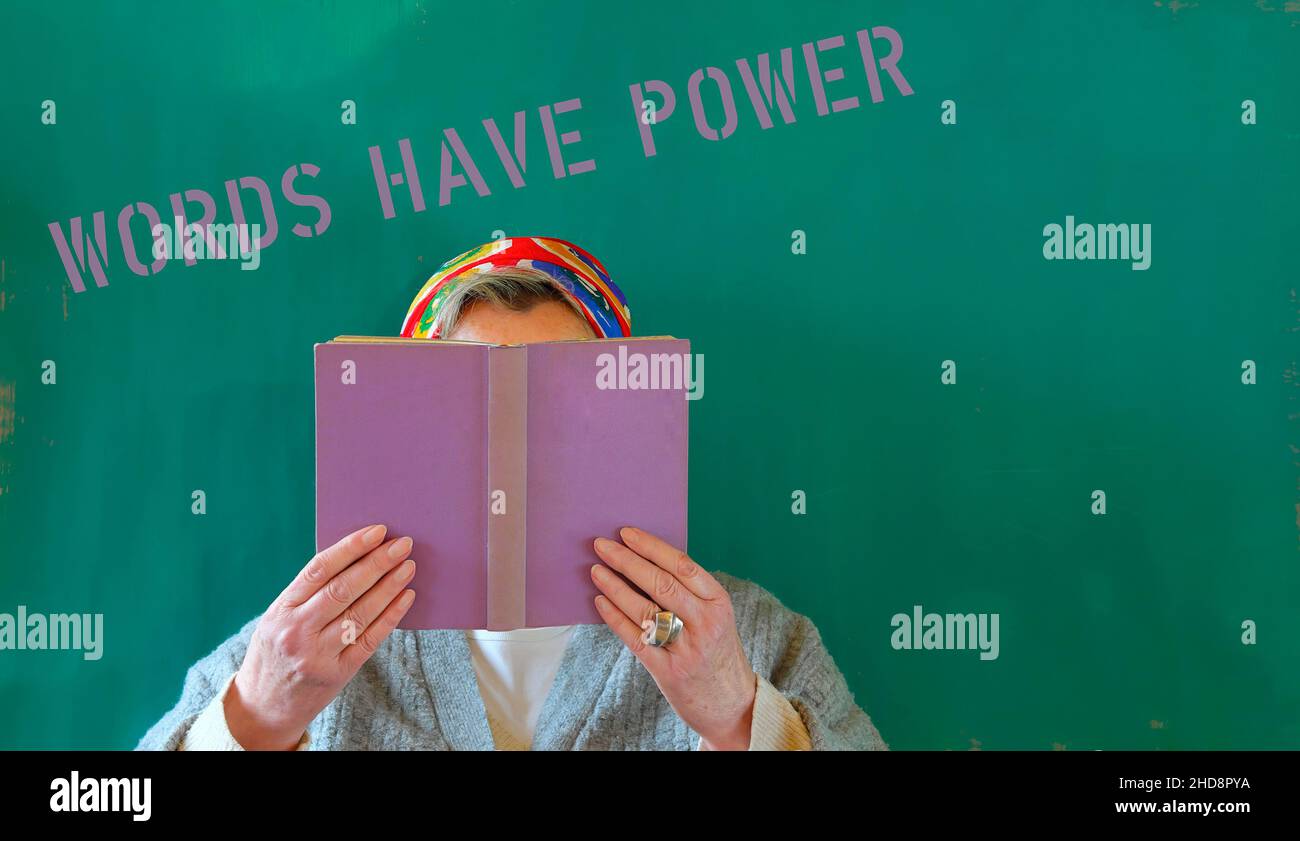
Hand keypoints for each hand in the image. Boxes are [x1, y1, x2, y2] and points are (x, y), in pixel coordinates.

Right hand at [225, 524, 416, 749]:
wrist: (263, 707)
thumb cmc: (276, 652)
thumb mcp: (277, 619)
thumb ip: (308, 594)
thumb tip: (356, 557)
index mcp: (280, 611)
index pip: (319, 570)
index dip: (350, 547)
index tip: (376, 531)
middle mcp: (296, 632)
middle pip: (343, 589)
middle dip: (376, 563)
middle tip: (402, 545)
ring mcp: (317, 656)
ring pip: (360, 613)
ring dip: (389, 586)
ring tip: (408, 567)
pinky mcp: (337, 674)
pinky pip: (370, 639)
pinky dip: (391, 616)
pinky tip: (406, 597)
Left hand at [591, 527, 756, 749]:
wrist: (732, 704)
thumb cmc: (717, 653)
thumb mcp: (716, 617)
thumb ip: (690, 593)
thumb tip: (644, 560)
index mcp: (719, 602)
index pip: (682, 565)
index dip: (651, 546)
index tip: (626, 533)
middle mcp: (706, 623)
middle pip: (661, 583)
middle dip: (627, 560)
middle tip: (601, 545)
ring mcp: (687, 649)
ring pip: (645, 609)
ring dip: (615, 586)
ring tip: (596, 571)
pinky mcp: (669, 672)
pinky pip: (635, 638)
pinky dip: (615, 617)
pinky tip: (600, 602)